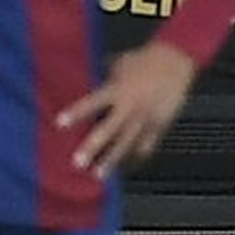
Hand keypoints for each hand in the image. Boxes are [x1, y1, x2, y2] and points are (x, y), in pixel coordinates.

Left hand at [61, 36, 198, 177]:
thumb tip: (85, 79)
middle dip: (93, 147)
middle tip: (78, 162)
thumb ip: (103, 79)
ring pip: (127, 144)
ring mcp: (146, 119)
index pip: (92, 103)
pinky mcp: (160, 126)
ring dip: (111, 161)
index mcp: (118, 90)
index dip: (76, 113)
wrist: (175, 61)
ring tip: (98, 175)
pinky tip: (124, 168)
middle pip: (109, 131)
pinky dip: (134, 158)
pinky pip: (146, 147)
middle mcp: (131, 107)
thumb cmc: (145, 59)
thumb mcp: (118, 65)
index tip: (59, 123)